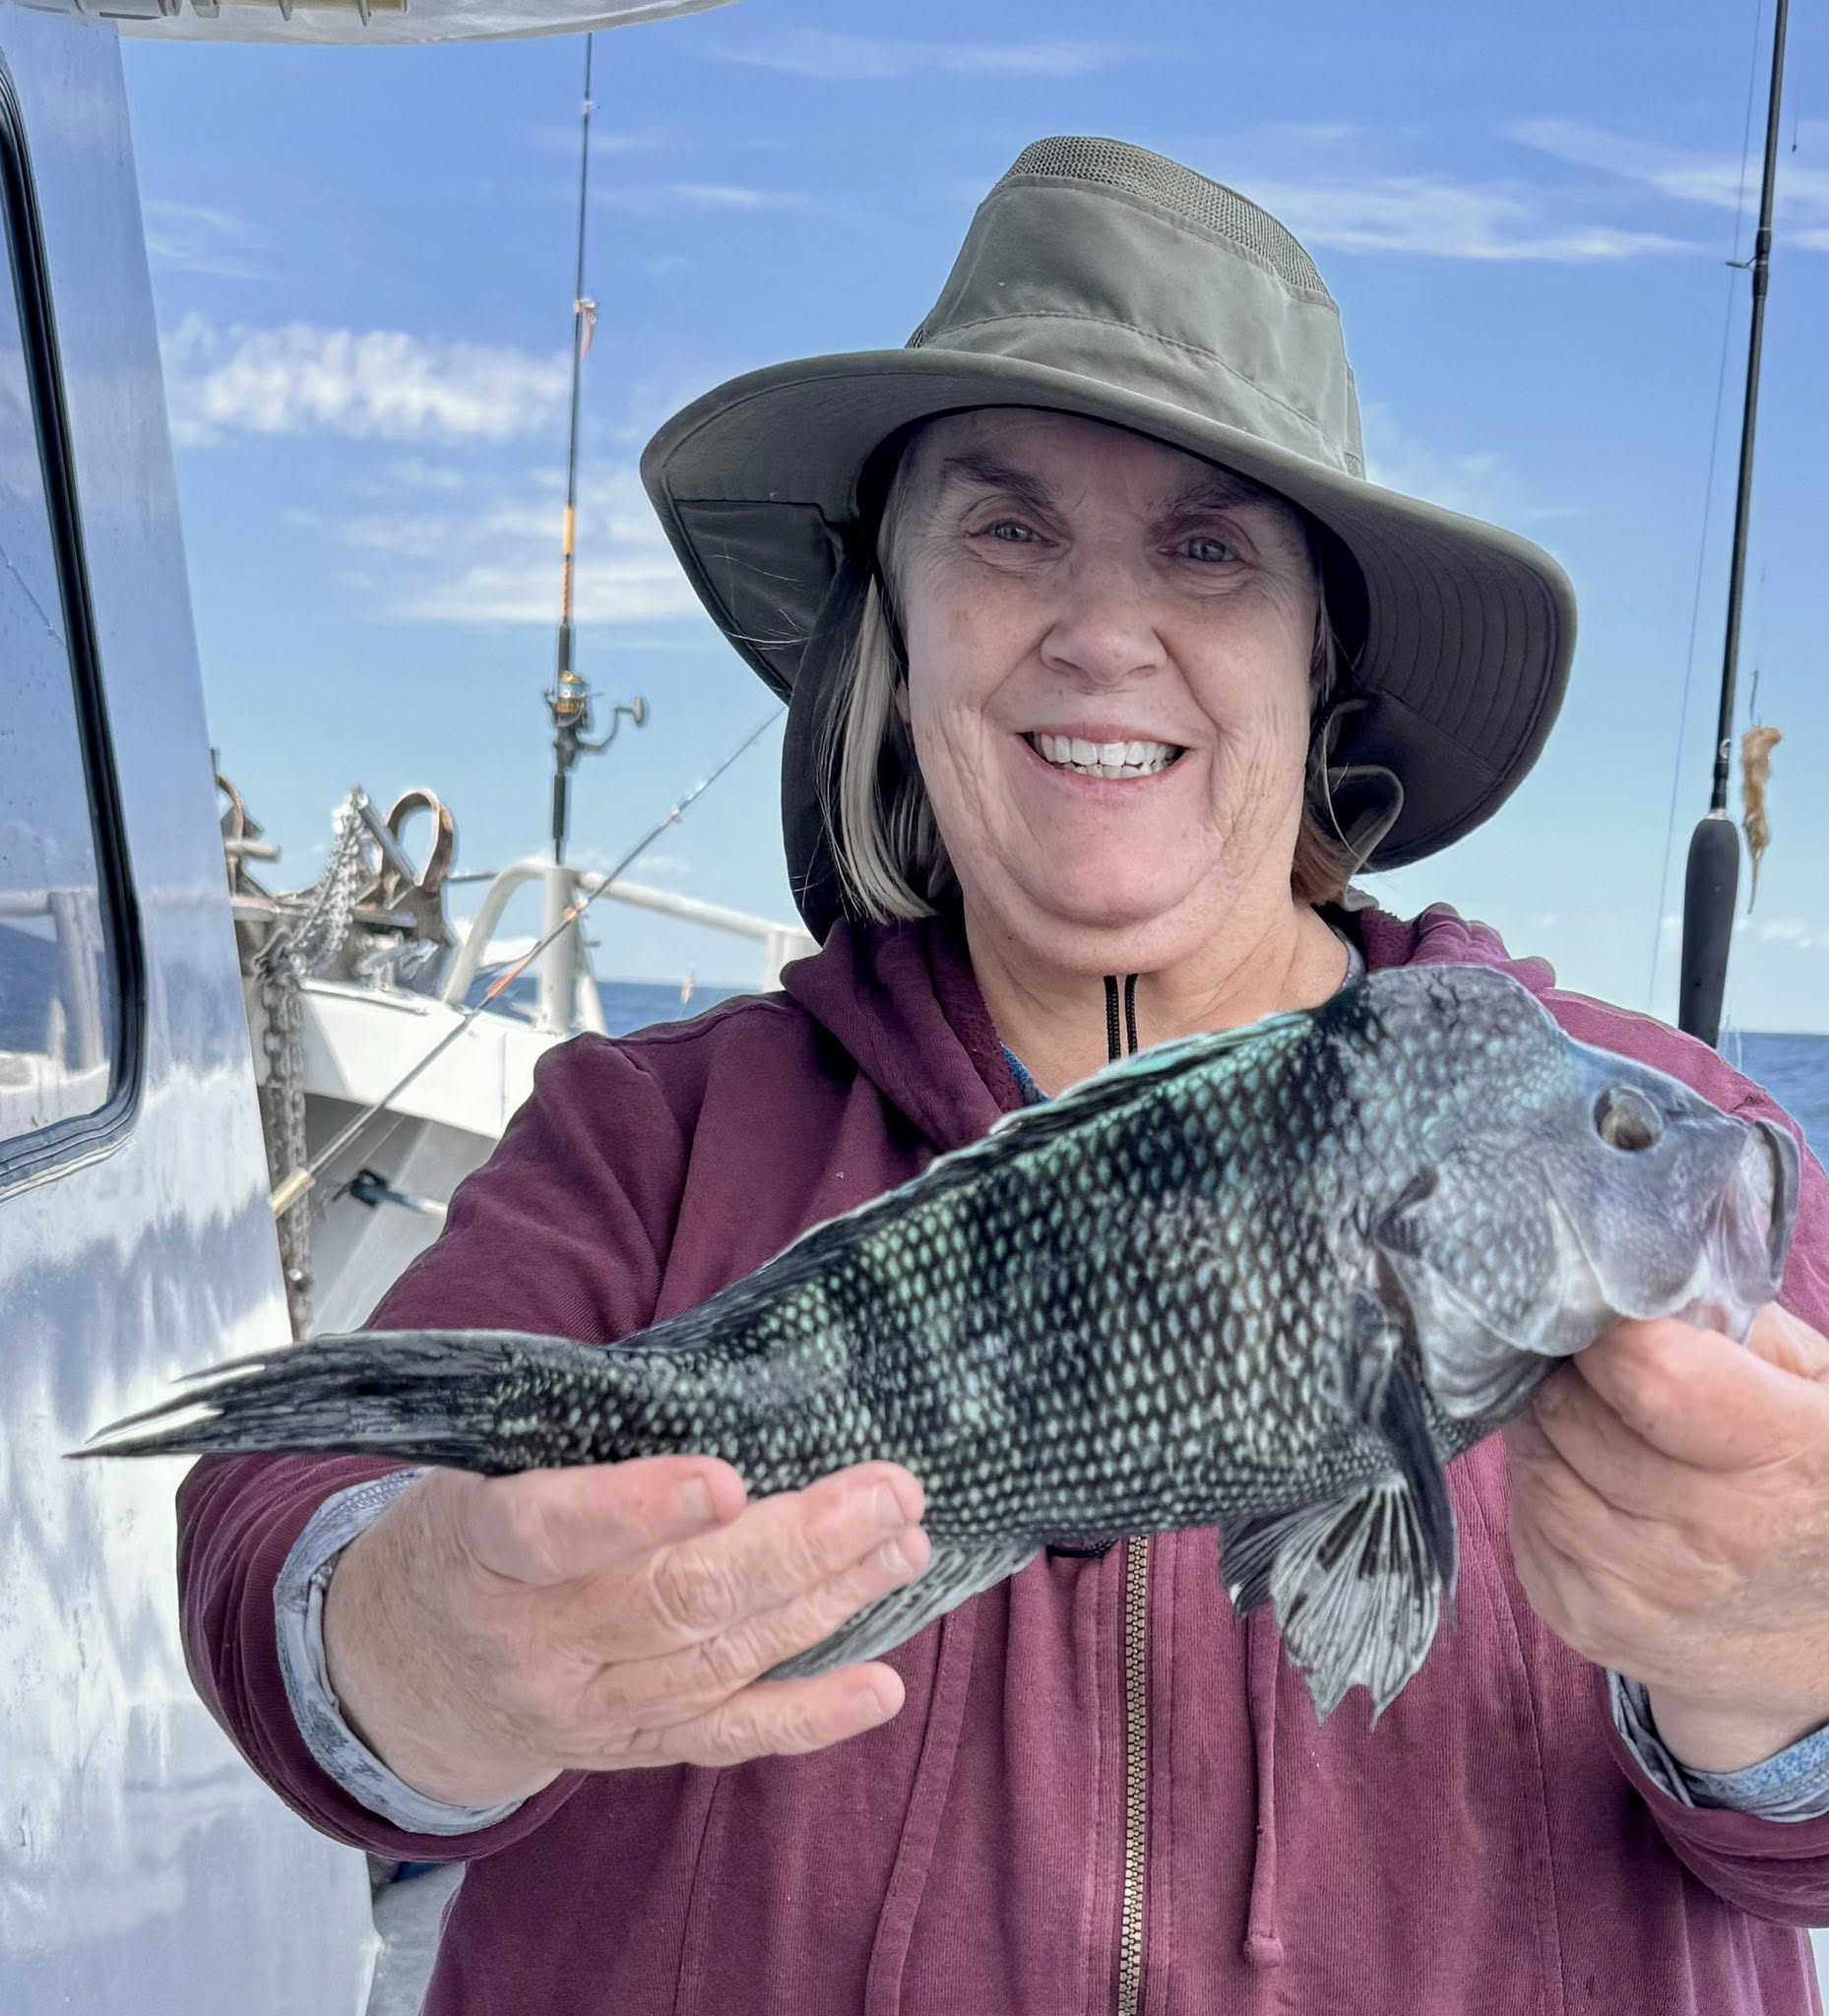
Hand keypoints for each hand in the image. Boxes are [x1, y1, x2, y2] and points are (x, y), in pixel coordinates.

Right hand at [321, 1456, 928, 1805]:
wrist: (409, 1665)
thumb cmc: (478, 1526)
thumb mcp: (495, 1461)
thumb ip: (588, 1433)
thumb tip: (731, 1373)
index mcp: (484, 1545)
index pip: (556, 1529)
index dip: (642, 1509)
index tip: (730, 1479)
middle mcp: (532, 1639)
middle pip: (674, 1598)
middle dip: (796, 1544)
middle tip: (889, 1492)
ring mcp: (583, 1707)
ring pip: (716, 1661)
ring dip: (825, 1603)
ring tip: (904, 1545)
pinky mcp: (628, 1747)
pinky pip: (727, 1738)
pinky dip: (810, 1716)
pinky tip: (882, 1687)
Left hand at [1504, 1304, 1828, 1773]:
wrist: (1827, 1635)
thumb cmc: (1815, 1483)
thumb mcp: (1821, 1392)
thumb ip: (1742, 1326)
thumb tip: (1639, 1282)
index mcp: (1783, 1459)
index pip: (1647, 1373)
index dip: (1610, 1333)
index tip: (1608, 1322)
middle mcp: (1714, 1536)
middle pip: (1572, 1413)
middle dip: (1573, 1379)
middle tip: (1596, 1375)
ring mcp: (1646, 1590)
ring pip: (1535, 1466)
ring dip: (1548, 1433)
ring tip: (1592, 1426)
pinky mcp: (1588, 1621)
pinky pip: (1524, 1522)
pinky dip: (1542, 1490)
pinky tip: (1589, 1487)